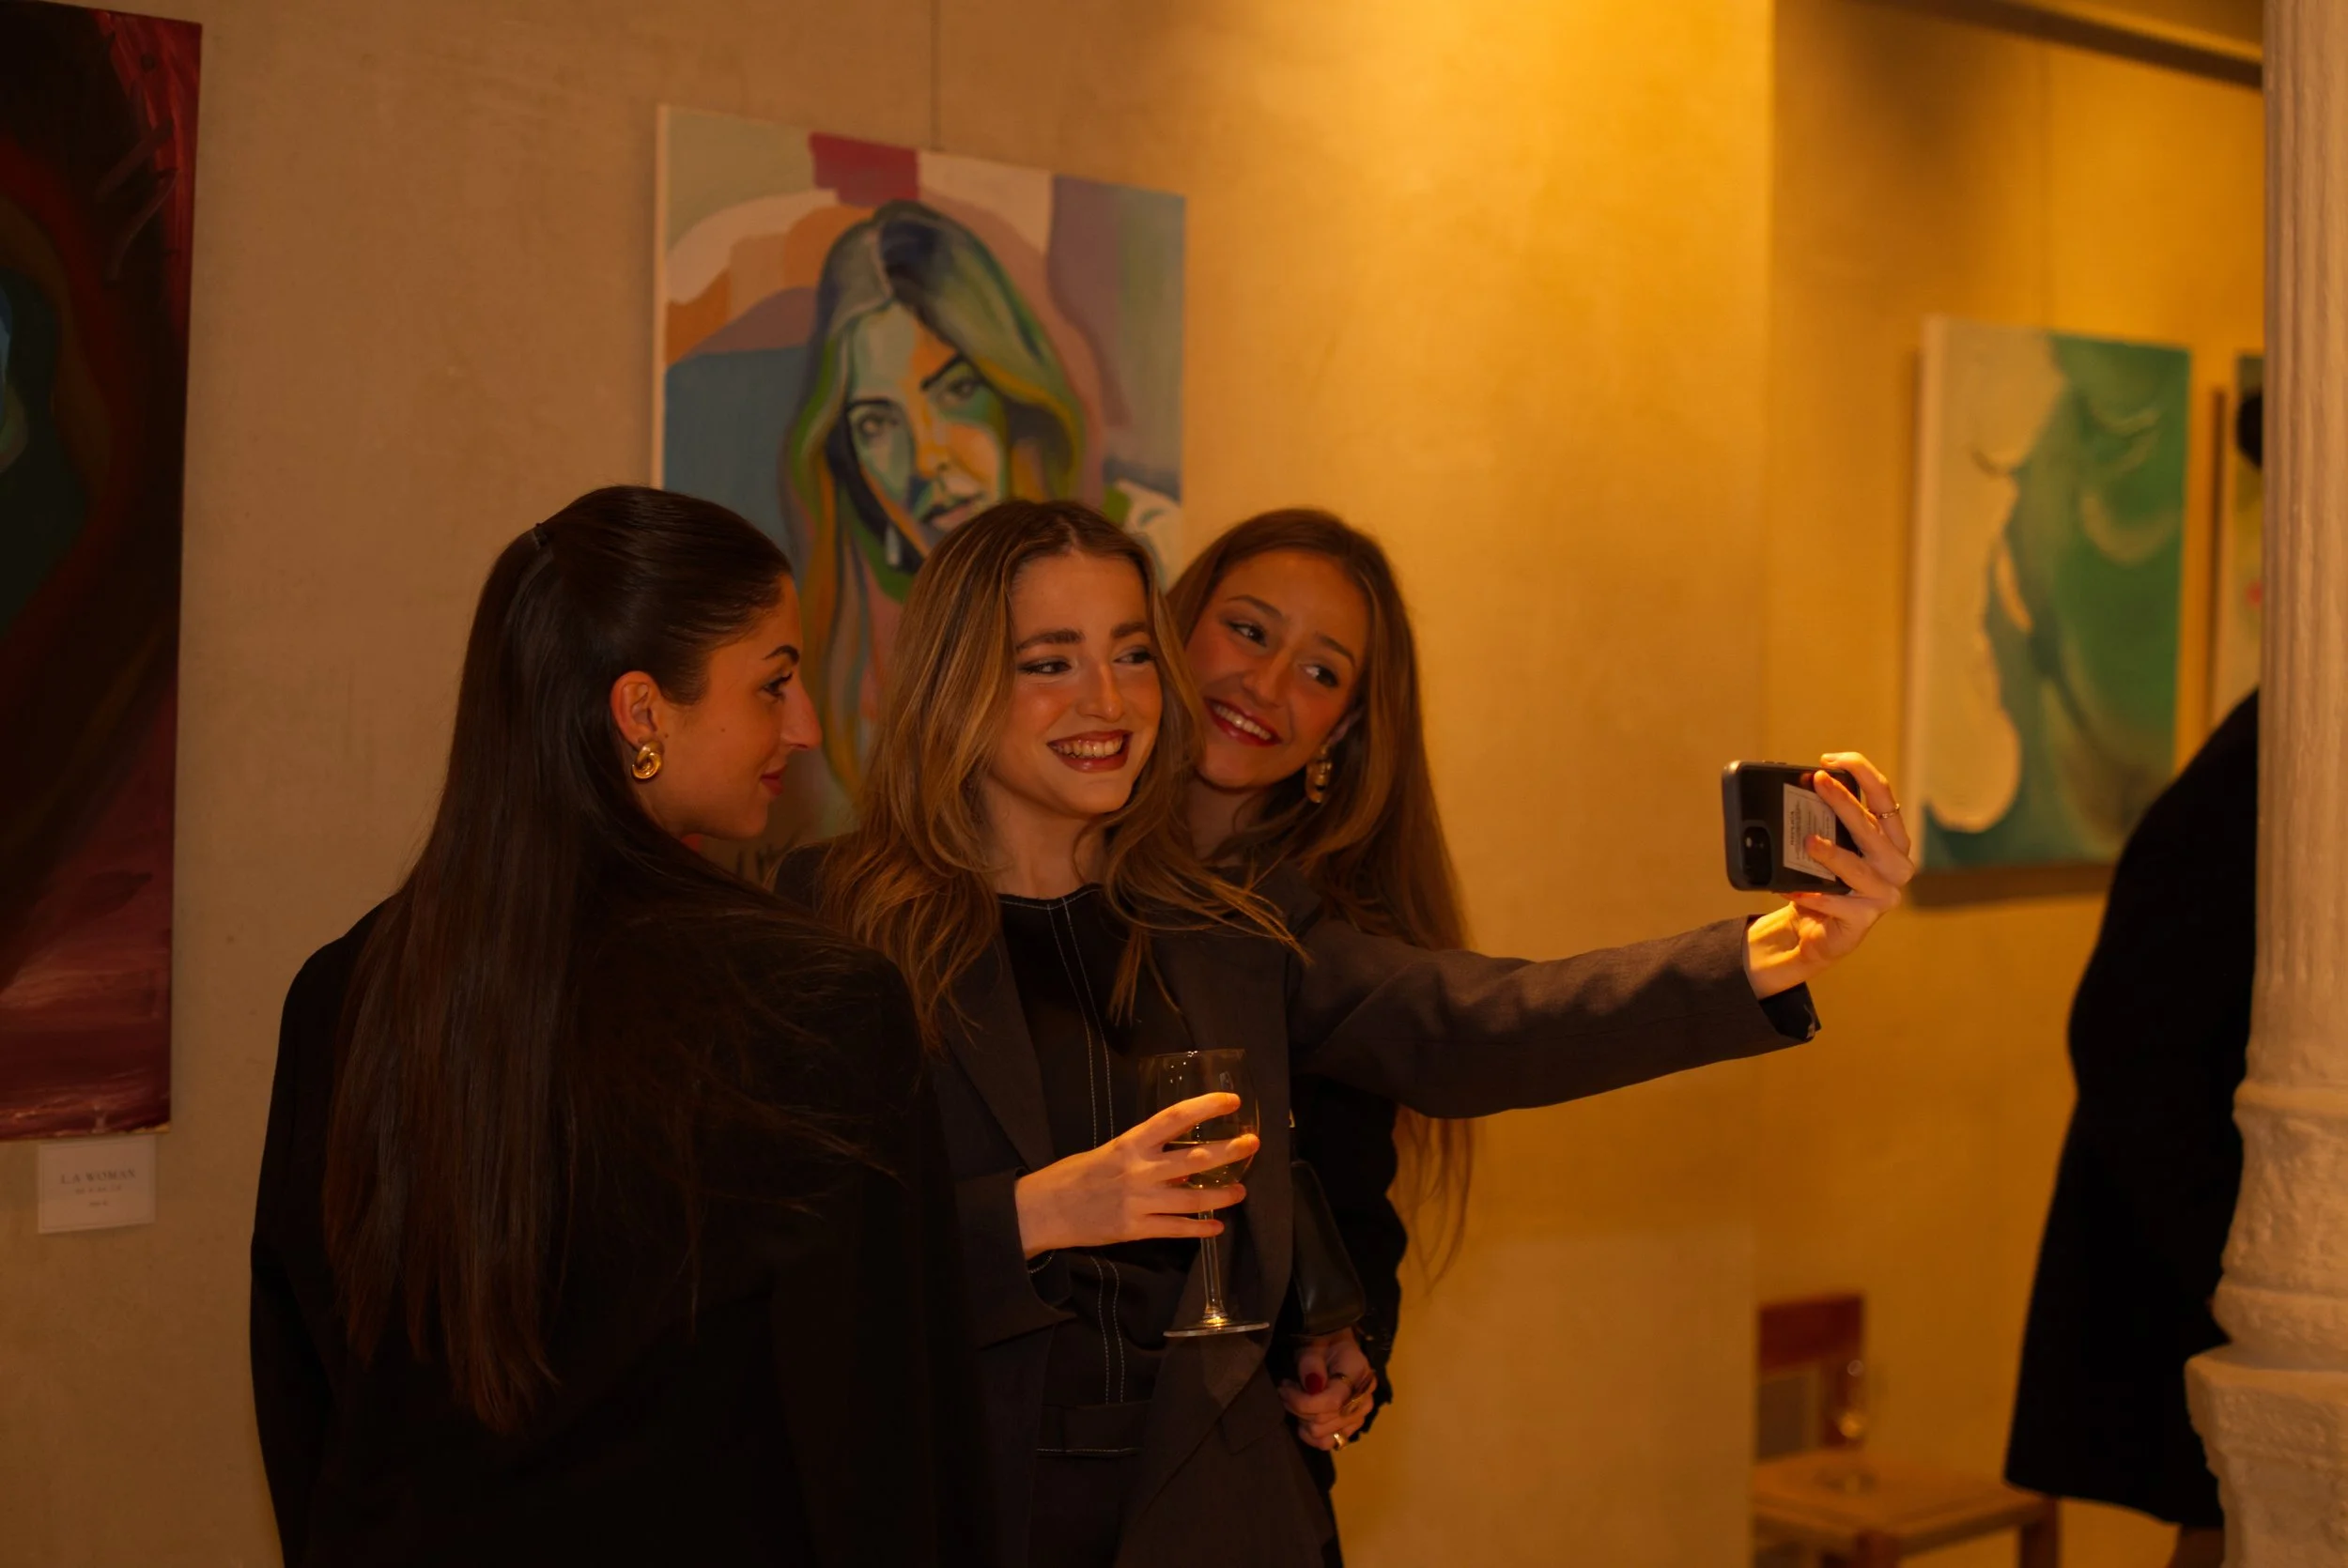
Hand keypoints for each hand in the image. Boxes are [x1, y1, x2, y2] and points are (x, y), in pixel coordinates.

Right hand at [1013, 1093, 1256, 1256]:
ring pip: (1191, 1198)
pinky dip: (1199, 1228)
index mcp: (1129, 1144)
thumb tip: (1182, 1162)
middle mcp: (1138, 1170)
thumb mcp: (1108, 1153)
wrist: (1043, 1209)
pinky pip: (1175, 1229)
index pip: (1174, 1118)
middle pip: (1194, 1158)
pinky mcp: (1134, 1229)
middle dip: (1228, 1150)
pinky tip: (1216, 1226)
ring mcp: (1138, 1201)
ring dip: (1221, 1194)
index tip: (1231, 1100)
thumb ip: (1144, 1155)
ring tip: (1241, 1190)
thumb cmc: (1073, 1176)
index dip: (1205, 1107)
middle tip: (1252, 1144)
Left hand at [1278, 1327, 1377, 1451]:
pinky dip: (1310, 1434)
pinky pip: (1329, 1443)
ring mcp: (1359, 1417)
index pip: (1332, 1402)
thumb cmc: (1323, 1344)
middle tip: (1287, 1390)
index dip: (1302, 1402)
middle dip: (1298, 1409)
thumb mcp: (1313, 1346)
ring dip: (1303, 1422)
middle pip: (1324, 1422)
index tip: (1283, 1388)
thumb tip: (1312, 1386)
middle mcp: (1364, 1400)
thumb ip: (1311, 1364)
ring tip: (1296, 1401)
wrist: (1336, 1348)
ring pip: (1324, 1437)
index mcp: (1359, 1375)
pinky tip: (1304, 1416)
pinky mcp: (1351, 1427)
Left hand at [1744, 751, 1915, 997]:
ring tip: (1807, 841)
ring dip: (1832, 853)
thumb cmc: (1823, 882)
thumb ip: (1822, 823)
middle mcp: (1895, 865)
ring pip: (1857, 868)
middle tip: (1818, 781)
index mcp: (1891, 841)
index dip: (1862, 773)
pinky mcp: (1864, 921)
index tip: (1829, 760)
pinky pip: (1839, 905)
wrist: (1814, 931)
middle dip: (1844, 802)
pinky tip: (1795, 890)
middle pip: (1871, 828)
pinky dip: (1816, 896)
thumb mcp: (1825, 847)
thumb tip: (1797, 791)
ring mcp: (1884, 895)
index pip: (1884, 799)